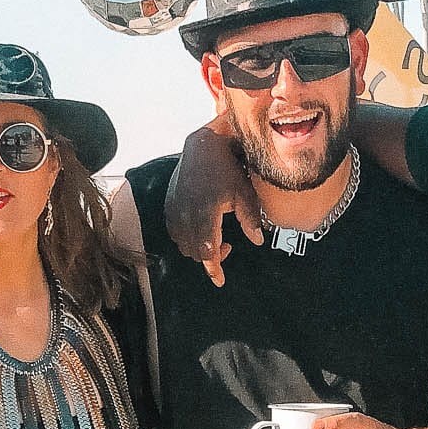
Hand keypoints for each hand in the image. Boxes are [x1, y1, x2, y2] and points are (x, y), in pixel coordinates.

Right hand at [165, 112, 262, 286]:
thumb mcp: (244, 192)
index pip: (207, 251)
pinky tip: (200, 229)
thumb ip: (251, 218)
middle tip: (227, 246)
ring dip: (198, 249)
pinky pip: (175, 233)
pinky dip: (186, 239)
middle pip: (195, 252)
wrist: (202, 147)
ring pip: (183, 245)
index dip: (214, 269)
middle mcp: (186, 214)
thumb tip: (258, 240)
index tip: (220, 281)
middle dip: (210, 258)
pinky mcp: (169, 206)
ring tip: (215, 237)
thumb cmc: (227, 169)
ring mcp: (175, 210)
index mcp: (206, 213)